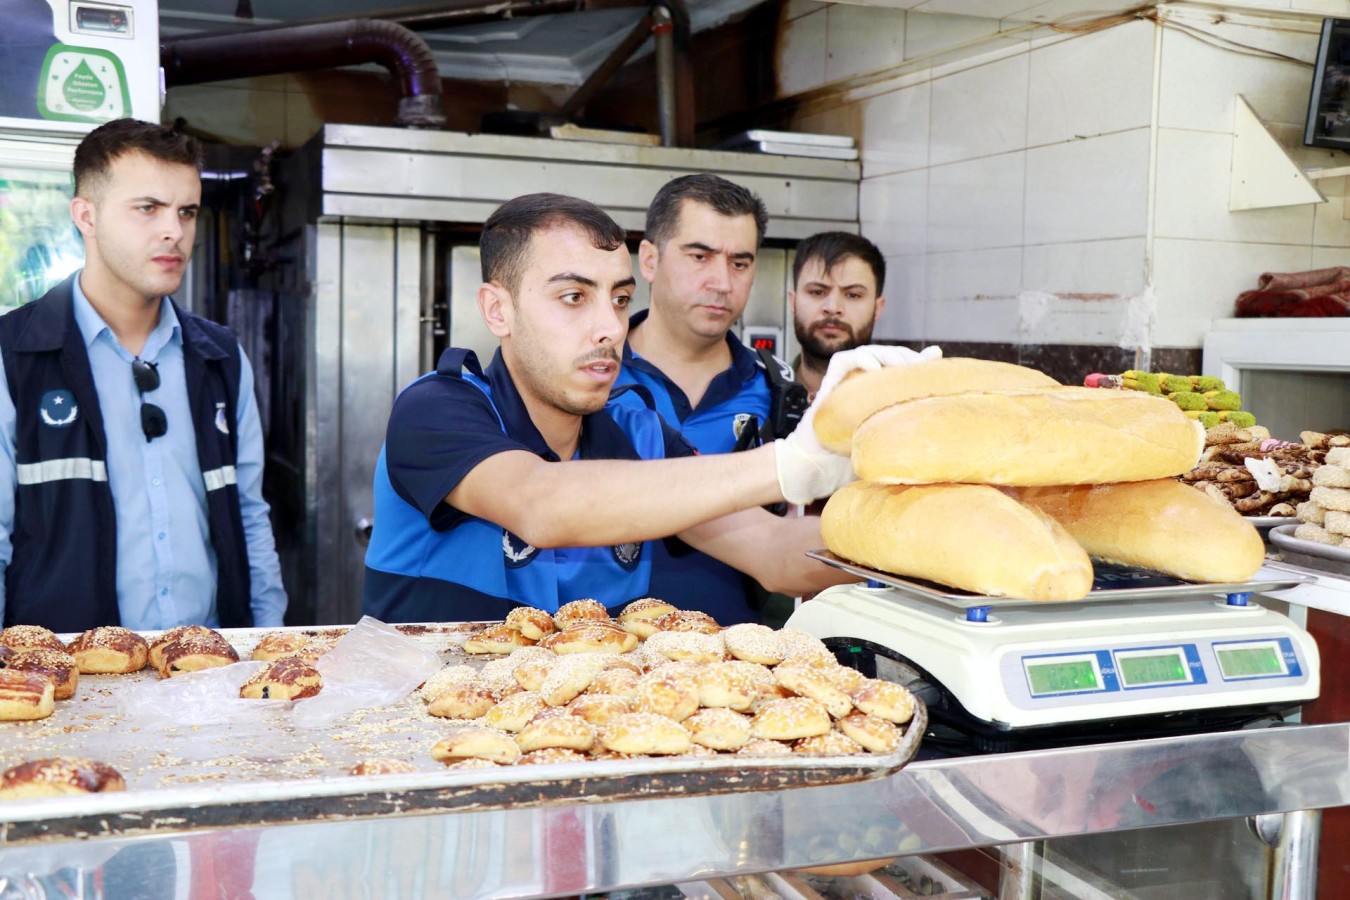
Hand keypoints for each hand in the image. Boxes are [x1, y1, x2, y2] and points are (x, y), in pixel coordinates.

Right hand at [773, 344, 942, 503]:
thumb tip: (932, 418)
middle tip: (919, 364)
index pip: (899, 366)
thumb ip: (906, 420)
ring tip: (901, 364)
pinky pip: (841, 361)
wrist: (817, 467)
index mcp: (877, 394)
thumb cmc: (851, 458)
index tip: (934, 366)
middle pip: (885, 356)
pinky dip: (859, 358)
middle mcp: (861, 384)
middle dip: (904, 355)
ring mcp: (844, 383)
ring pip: (866, 353)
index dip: (916, 362)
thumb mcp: (888, 438)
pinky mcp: (828, 385)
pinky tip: (874, 367)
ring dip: (885, 353)